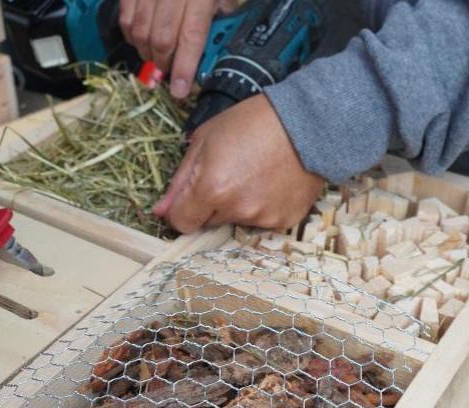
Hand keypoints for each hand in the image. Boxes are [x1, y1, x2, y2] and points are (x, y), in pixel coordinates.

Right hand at [119, 0, 238, 97]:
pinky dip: (132, 35)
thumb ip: (223, 14)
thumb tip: (212, 48)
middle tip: (170, 73)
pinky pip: (126, 18)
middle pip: (162, 39)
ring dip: (147, 52)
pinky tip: (141, 39)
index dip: (184, 67)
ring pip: (140, 32)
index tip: (179, 91)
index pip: (190, 36)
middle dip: (165, 63)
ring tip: (157, 57)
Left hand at [153, 94, 324, 232]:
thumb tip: (160, 211)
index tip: (189, 198)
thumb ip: (180, 181)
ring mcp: (262, 218)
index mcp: (210, 189)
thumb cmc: (253, 122)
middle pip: (208, 222)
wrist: (308, 123)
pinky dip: (263, 207)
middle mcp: (235, 209)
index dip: (182, 210)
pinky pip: (262, 222)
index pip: (181, 223)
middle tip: (229, 174)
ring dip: (237, 205)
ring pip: (235, 221)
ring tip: (255, 174)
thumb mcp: (205, 140)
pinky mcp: (283, 221)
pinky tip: (272, 183)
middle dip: (210, 204)